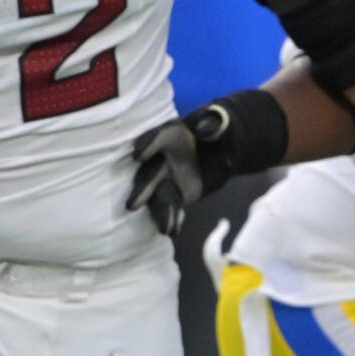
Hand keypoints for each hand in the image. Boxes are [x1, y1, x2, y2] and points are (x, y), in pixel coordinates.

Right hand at [127, 88, 283, 236]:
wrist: (222, 148)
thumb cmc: (219, 129)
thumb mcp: (219, 124)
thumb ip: (213, 125)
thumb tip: (206, 128)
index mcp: (170, 134)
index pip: (157, 138)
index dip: (148, 145)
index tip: (138, 155)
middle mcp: (161, 156)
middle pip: (150, 172)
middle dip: (143, 188)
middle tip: (132, 205)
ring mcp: (166, 176)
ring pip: (159, 195)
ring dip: (161, 212)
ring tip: (165, 228)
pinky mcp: (175, 192)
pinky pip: (172, 207)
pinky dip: (173, 219)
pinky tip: (173, 231)